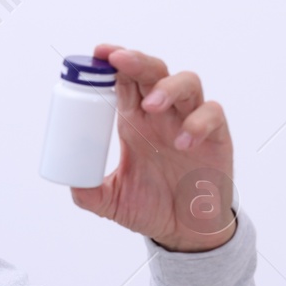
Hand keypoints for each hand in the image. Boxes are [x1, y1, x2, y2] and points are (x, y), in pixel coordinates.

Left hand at [70, 44, 236, 252]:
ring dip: (168, 87)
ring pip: (187, 84)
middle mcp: (162, 117)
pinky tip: (183, 141)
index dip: (113, 64)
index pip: (124, 82)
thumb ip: (87, 191)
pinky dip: (198, 122)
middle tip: (119, 61)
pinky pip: (212, 115)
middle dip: (137, 62)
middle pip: (153, 73)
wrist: (184, 232)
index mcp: (134, 122)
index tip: (98, 53)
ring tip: (151, 105)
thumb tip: (69, 181)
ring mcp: (189, 123)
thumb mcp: (110, 200)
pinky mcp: (216, 137)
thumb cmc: (151, 206)